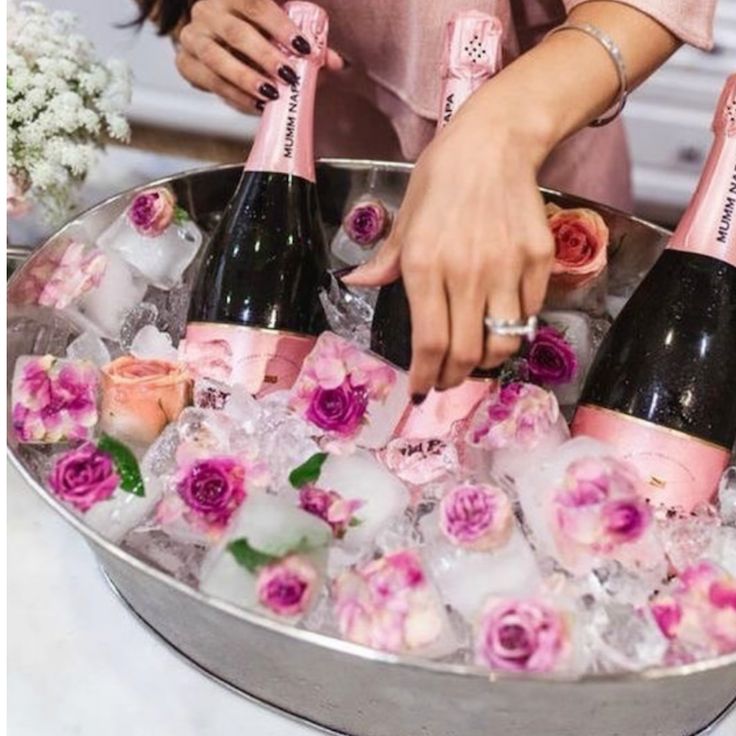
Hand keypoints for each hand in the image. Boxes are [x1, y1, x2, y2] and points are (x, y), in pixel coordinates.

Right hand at [175, 0, 343, 113]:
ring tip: (271, 94)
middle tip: (289, 76)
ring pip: (217, 57)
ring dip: (247, 79)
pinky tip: (257, 103)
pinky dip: (235, 95)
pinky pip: (209, 81)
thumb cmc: (258, 34)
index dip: (280, 25)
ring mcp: (193, 35)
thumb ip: (308, 45)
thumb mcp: (283, 32)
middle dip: (265, 56)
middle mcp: (209, 9)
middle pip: (237, 32)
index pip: (256, 3)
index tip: (304, 48)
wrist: (219, 43)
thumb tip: (337, 63)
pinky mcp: (185, 62)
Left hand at [343, 87, 554, 398]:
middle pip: (465, 354)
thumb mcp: (404, 217)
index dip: (426, 377)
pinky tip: (499, 323)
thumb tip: (358, 285)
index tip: (422, 390)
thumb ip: (386, 261)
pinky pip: (528, 314)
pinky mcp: (539, 260)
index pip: (429, 342)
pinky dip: (513, 329)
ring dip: (486, 362)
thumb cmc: (442, 177)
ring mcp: (507, 268)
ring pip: (503, 343)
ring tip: (474, 359)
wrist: (496, 141)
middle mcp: (466, 273)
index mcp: (425, 265)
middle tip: (447, 380)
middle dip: (453, 379)